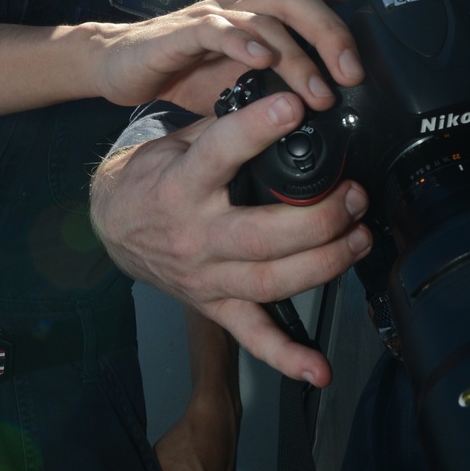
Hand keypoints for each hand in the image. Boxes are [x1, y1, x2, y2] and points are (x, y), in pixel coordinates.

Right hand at [92, 0, 408, 114]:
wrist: (121, 66)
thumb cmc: (188, 71)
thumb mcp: (249, 80)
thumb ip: (287, 82)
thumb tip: (339, 104)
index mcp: (267, 13)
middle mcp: (247, 5)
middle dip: (334, 32)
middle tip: (354, 73)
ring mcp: (216, 15)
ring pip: (267, 18)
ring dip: (298, 55)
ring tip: (318, 90)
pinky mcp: (183, 31)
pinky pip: (217, 30)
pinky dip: (242, 43)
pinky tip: (259, 61)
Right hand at [92, 90, 373, 385]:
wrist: (112, 223)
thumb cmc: (153, 177)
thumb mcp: (178, 140)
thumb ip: (224, 127)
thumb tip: (283, 102)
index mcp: (181, 185)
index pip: (221, 154)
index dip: (259, 129)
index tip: (294, 108)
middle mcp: (194, 237)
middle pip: (263, 234)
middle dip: (319, 217)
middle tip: (353, 194)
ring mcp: (206, 278)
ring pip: (271, 282)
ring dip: (324, 264)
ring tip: (358, 238)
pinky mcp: (214, 306)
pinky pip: (252, 336)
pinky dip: (287, 357)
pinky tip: (318, 369)